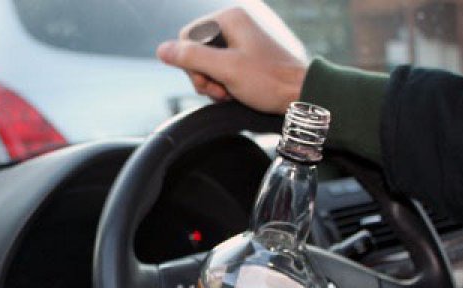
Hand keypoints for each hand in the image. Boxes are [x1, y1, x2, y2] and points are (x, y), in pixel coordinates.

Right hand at [156, 6, 308, 114]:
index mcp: (229, 18)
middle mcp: (235, 25)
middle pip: (196, 51)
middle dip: (204, 76)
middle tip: (220, 91)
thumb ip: (192, 58)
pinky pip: (221, 69)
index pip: (187, 37)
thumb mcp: (226, 69)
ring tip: (230, 94)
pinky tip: (235, 94)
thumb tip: (162, 50)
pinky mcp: (245, 57)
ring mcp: (241, 41)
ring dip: (213, 84)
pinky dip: (223, 85)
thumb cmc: (269, 81)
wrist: (301, 94)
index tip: (209, 82)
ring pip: (208, 63)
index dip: (191, 64)